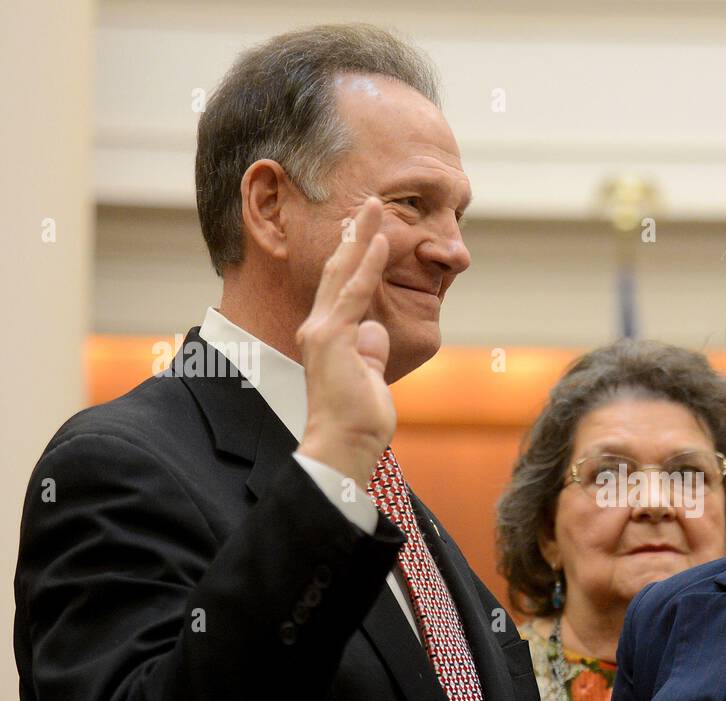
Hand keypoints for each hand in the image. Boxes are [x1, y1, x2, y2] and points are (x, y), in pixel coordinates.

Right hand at [296, 197, 395, 486]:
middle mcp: (320, 328)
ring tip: (373, 206)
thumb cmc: (357, 422)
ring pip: (344, 273)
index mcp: (329, 338)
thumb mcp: (370, 379)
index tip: (369, 231)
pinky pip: (355, 294)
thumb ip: (371, 354)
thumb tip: (375, 331)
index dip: (356, 258)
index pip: (344, 288)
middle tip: (369, 202)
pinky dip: (367, 266)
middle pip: (339, 271)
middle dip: (354, 234)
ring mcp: (323, 331)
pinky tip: (379, 241)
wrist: (343, 446)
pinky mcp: (333, 339)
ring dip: (360, 237)